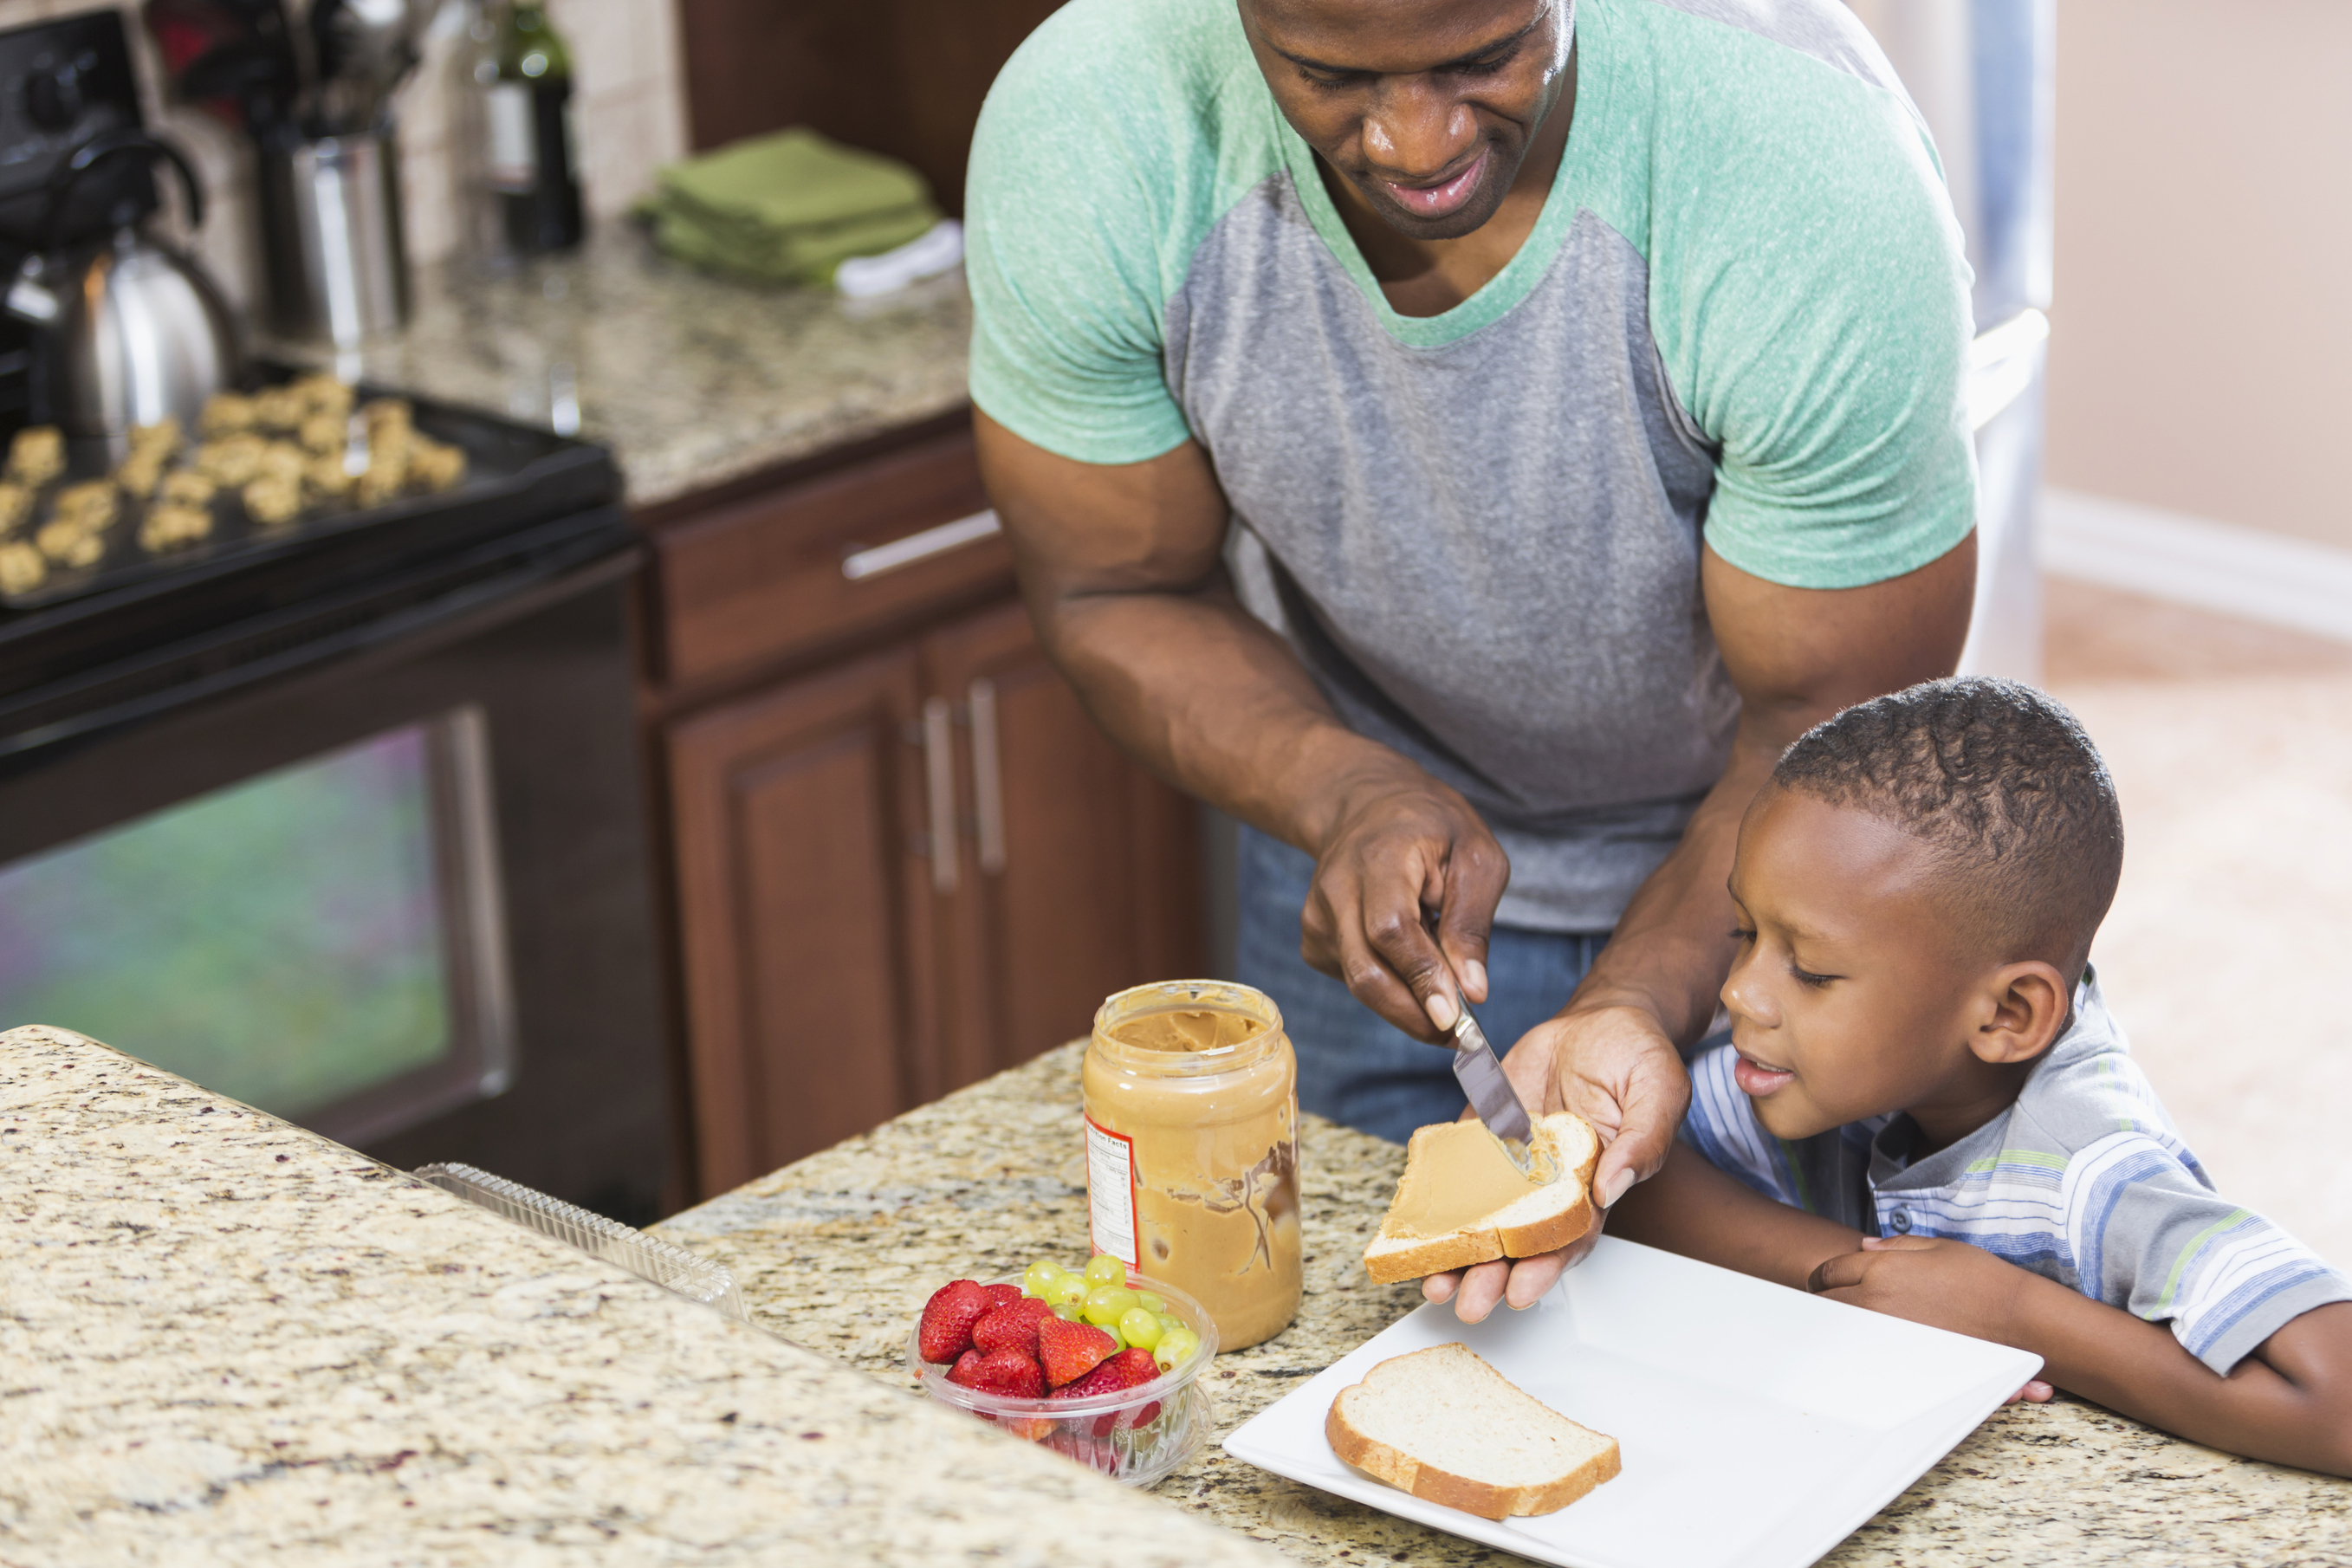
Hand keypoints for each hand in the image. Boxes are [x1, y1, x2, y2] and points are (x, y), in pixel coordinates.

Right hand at [1298, 768, 1507, 1040]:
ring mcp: (1317, 917)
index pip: (1390, 930)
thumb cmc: (1434, 829)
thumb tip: (1473, 992)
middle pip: (1366, 971)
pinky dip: (1389, 988)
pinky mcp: (1314, 939)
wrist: (1370, 806)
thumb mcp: (1476, 859)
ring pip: (1359, 984)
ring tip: (1443, 983)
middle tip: (1460, 1036)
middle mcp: (1336, 889)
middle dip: (1414, 1014)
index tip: (1454, 1017)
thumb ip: (1472, 924)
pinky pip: (1353, 981)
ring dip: (1406, 1003)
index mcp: (1380, 858)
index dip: (1421, 977)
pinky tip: (1409, 960)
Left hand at [1420, 1004, 1691, 1321]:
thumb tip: (1611, 1186)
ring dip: (1457, 1249)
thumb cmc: (1638, 1060)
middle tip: (1467, 1304)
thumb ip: (1641, 1142)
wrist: (1600, 1020)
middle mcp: (1547, 1181)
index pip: (1566, 1239)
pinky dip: (1435, 1192)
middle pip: (1516, 1239)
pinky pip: (1456, 1163)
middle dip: (1491, 1275)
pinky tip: (1414, 1218)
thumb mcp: (1659, 1093)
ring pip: (1480, 1213)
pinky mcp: (1484, 1128)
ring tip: (1433, 1280)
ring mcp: (1512, 1157)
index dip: (1544, 1270)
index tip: (1520, 1294)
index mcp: (1593, 1184)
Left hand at [1808, 1236, 2053, 1402]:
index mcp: (1882, 1268)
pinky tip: (1862, 1347)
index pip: (1831, 1270)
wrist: (2016, 1317)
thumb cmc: (1981, 1279)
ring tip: (1842, 1324)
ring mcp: (1886, 1332)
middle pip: (1827, 1302)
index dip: (1823, 1275)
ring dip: (1837, 1325)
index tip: (1824, 1280)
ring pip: (1842, 1330)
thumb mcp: (1937, 1247)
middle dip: (1822, 1299)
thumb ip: (1895, 1246)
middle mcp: (1877, 1301)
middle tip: (1826, 1301)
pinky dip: (1857, 1349)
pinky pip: (1864, 1353)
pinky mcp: (1901, 1358)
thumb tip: (1865, 1247)